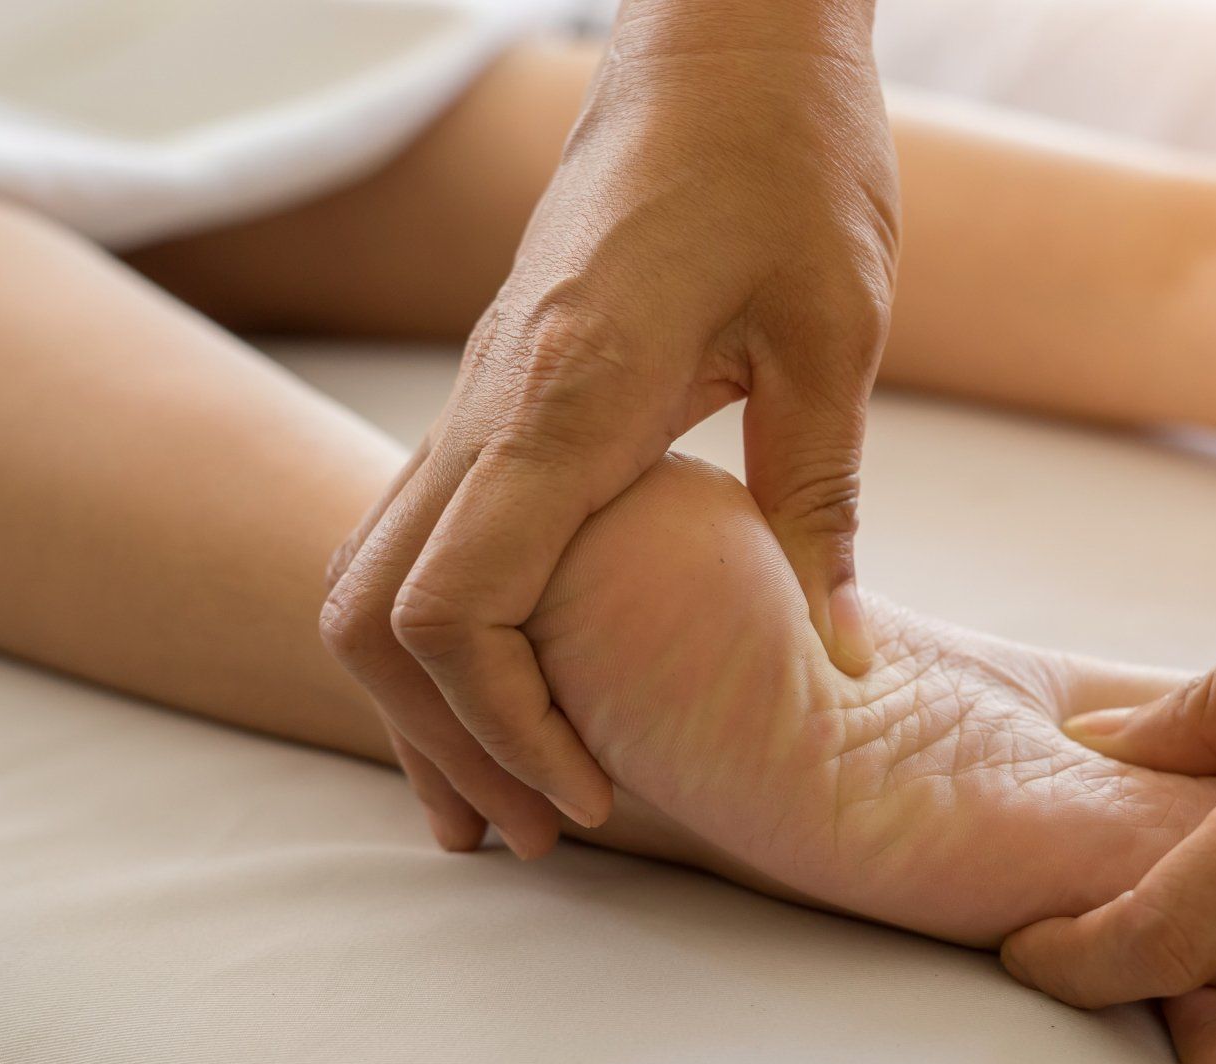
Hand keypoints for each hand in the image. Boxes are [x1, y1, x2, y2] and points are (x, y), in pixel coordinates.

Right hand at [319, 0, 897, 855]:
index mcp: (564, 397)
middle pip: (373, 614)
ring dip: (426, 702)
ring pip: (373, 577)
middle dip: (445, 741)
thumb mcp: (833, 330)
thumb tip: (843, 663)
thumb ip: (820, 500)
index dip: (505, 727)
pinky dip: (442, 638)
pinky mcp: (496, 396)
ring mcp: (477, 399)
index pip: (454, 607)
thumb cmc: (785, 164)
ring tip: (509, 801)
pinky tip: (506, 691)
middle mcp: (488, 406)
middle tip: (545, 833)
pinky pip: (422, 537)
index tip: (593, 797)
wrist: (720, 50)